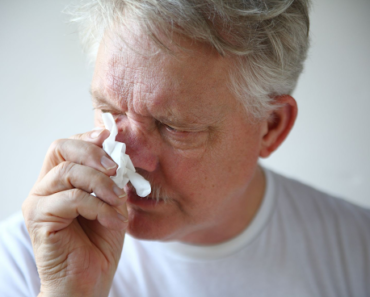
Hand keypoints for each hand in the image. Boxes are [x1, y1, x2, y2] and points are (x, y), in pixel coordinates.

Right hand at [22, 129, 127, 296]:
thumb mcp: (112, 205)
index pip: (66, 146)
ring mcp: (39, 203)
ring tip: (117, 201)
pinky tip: (112, 220)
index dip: (87, 138)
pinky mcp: (40, 219)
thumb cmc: (99, 244)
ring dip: (101, 184)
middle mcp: (45, 188)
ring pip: (68, 173)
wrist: (88, 282)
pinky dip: (99, 206)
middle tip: (115, 168)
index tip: (109, 136)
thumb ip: (112, 181)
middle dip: (91, 152)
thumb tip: (119, 157)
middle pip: (59, 148)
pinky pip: (72, 199)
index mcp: (60, 182)